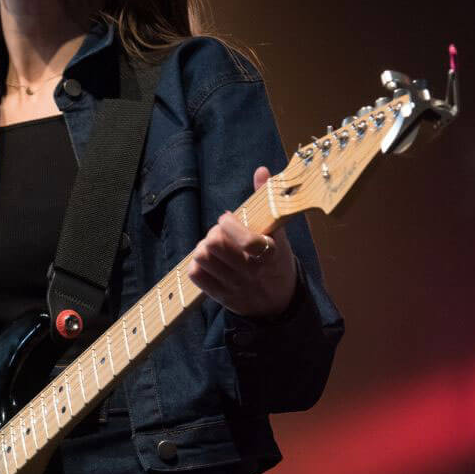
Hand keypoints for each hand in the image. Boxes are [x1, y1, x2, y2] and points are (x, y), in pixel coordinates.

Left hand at [186, 166, 297, 318]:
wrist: (278, 303)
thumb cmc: (277, 260)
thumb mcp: (278, 233)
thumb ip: (267, 200)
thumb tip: (260, 170)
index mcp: (270, 253)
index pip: (245, 239)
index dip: (228, 223)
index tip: (228, 218)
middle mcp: (253, 271)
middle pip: (215, 245)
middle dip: (213, 232)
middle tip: (220, 233)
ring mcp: (236, 285)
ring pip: (202, 258)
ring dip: (203, 247)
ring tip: (213, 247)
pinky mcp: (221, 296)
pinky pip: (196, 275)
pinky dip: (197, 264)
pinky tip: (208, 262)